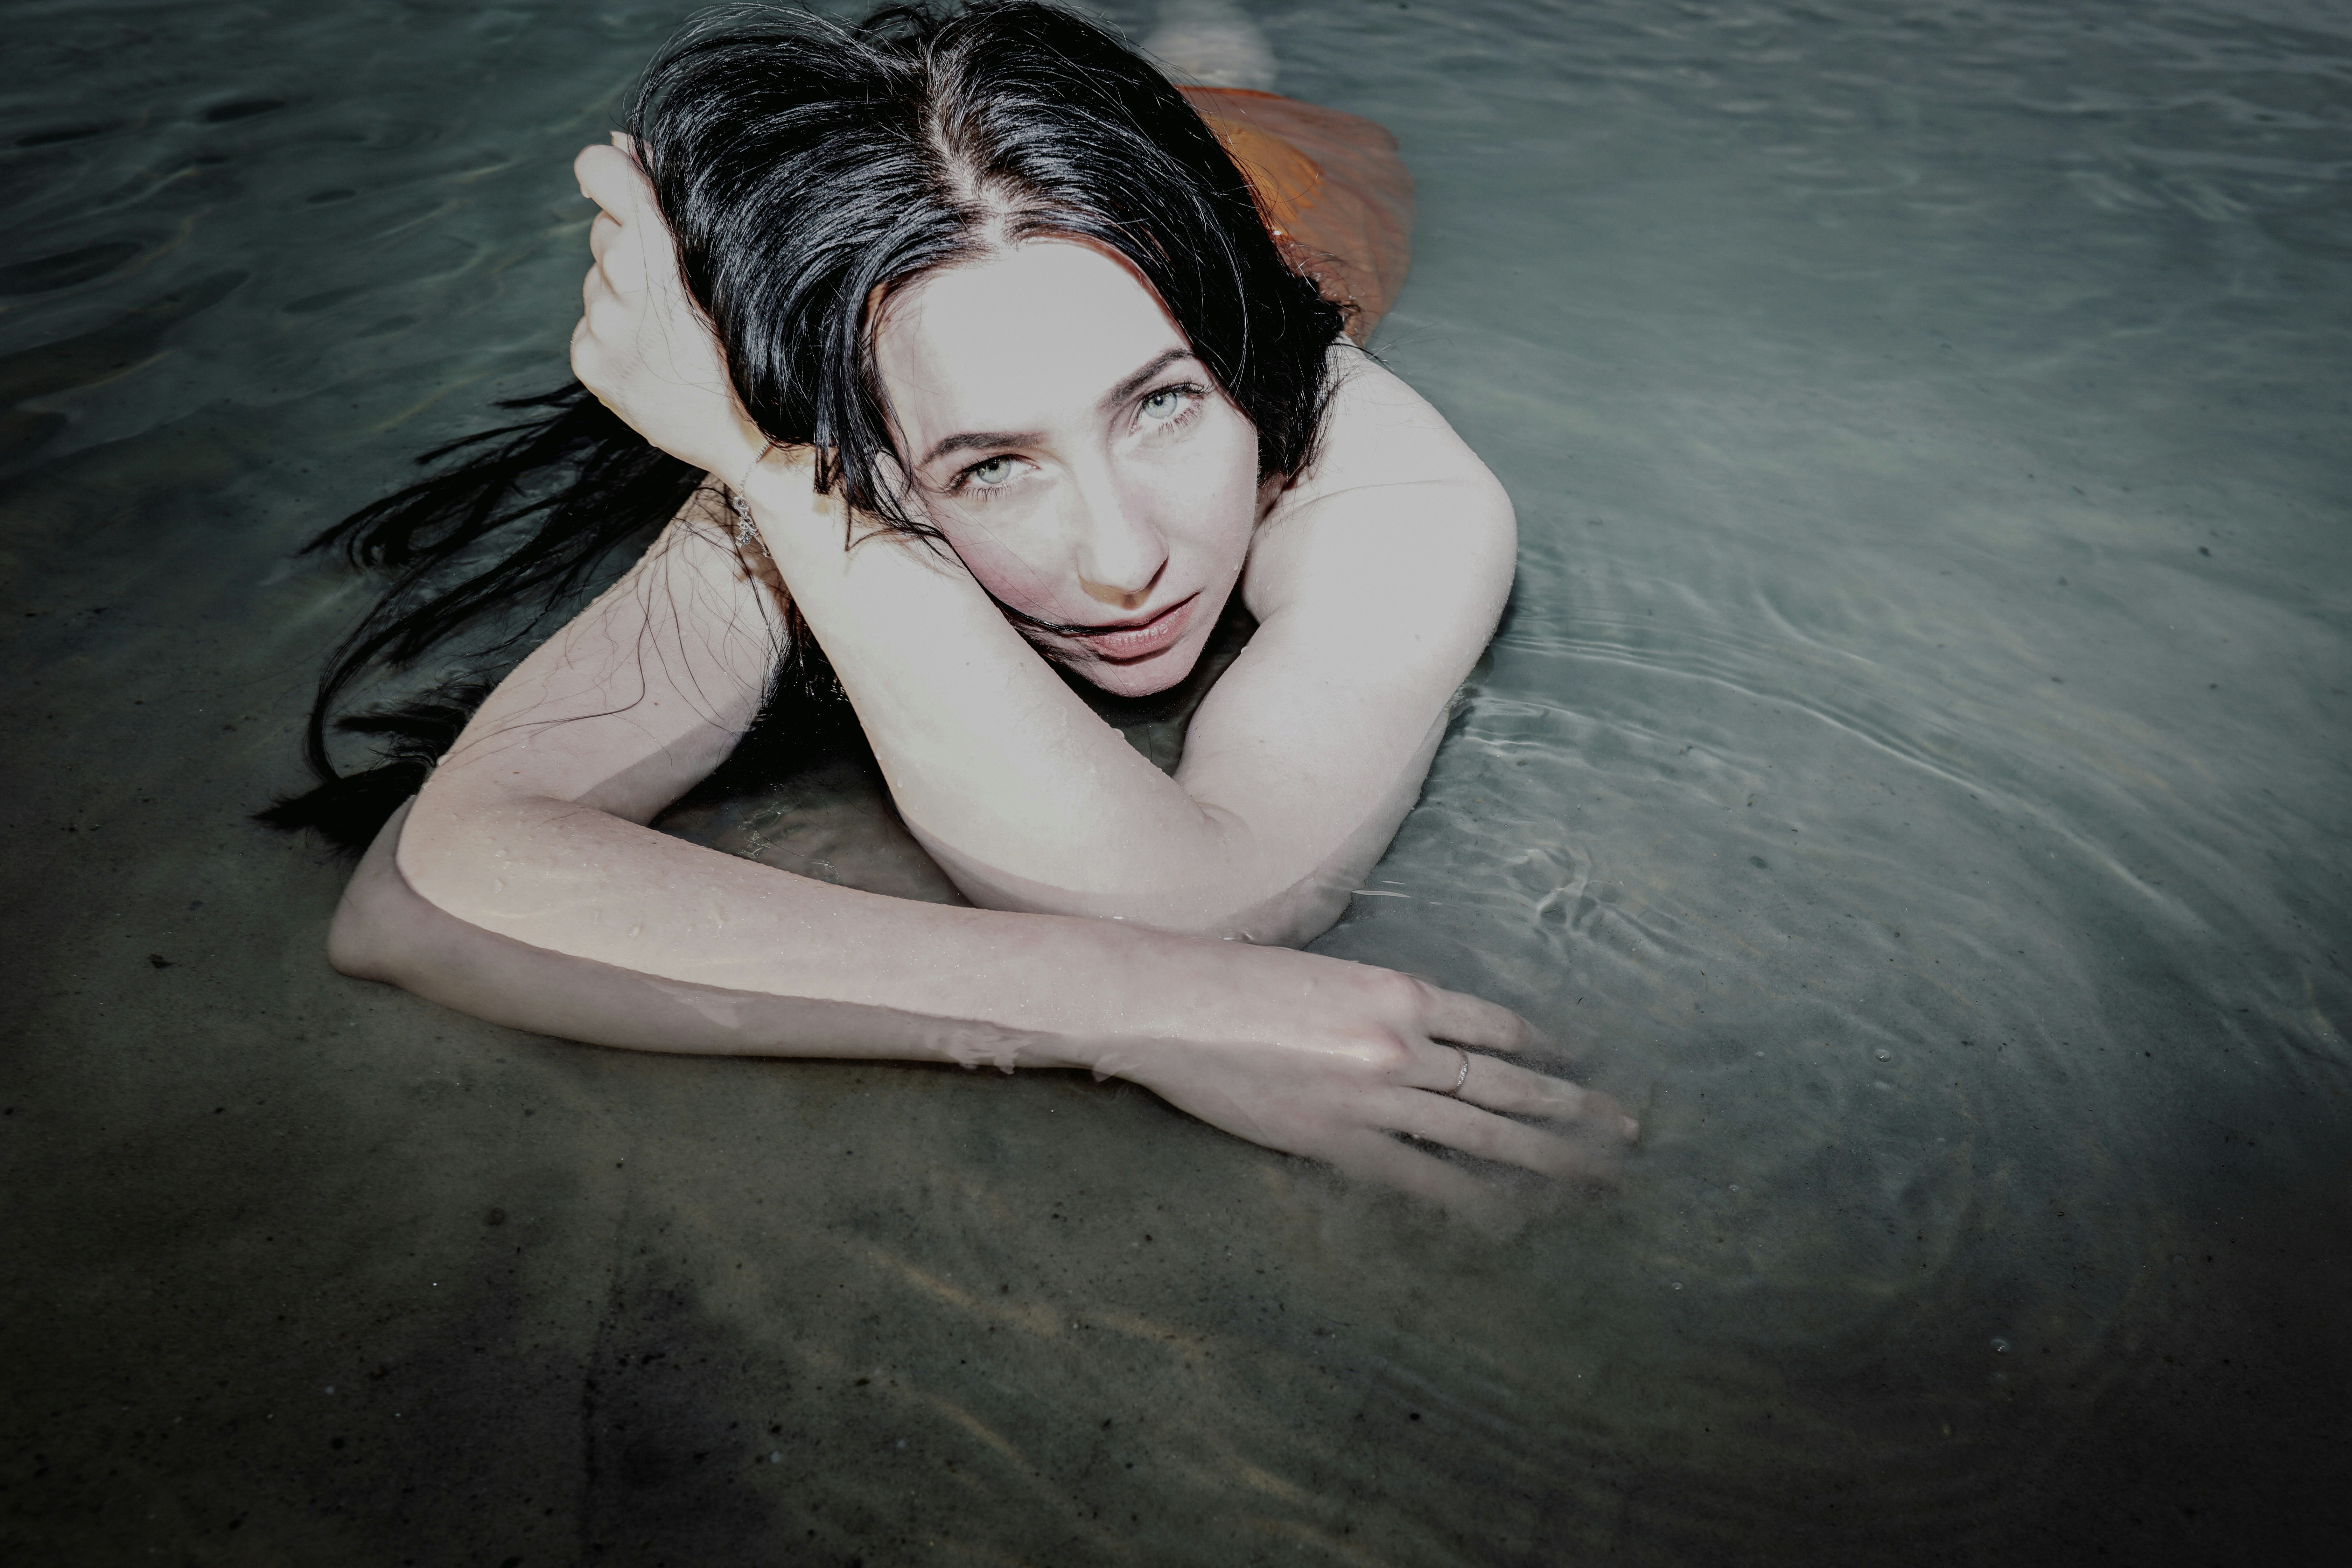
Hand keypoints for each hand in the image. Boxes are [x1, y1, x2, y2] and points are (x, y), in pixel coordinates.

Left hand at [570, 136, 764, 479]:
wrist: (754, 439)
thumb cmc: (757, 347)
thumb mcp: (730, 267)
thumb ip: (668, 204)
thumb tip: (619, 144)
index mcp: (656, 253)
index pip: (600, 175)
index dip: (608, 170)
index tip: (616, 177)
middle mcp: (618, 287)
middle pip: (604, 232)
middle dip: (632, 246)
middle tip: (678, 289)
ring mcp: (599, 328)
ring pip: (598, 280)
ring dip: (626, 293)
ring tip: (673, 331)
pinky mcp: (587, 361)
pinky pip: (590, 324)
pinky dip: (616, 333)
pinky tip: (655, 356)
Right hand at [1095, 943, 1638, 1217]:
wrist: (1169, 1005)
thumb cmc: (1233, 981)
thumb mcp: (1321, 977)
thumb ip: (1373, 1007)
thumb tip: (1412, 1039)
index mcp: (1399, 991)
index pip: (1494, 1025)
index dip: (1544, 1046)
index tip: (1577, 1062)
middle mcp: (1402, 1043)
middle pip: (1508, 1081)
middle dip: (1572, 1108)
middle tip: (1624, 1130)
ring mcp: (1374, 1096)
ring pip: (1482, 1131)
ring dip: (1544, 1156)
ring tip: (1593, 1176)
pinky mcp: (1338, 1140)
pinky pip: (1422, 1179)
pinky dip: (1469, 1200)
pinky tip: (1507, 1217)